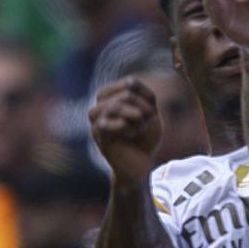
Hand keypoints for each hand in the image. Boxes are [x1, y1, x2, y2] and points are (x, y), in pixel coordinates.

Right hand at [87, 72, 163, 189]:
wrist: (141, 164)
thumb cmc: (145, 138)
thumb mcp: (151, 114)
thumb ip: (145, 96)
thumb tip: (131, 83)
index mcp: (112, 98)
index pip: (130, 83)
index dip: (146, 96)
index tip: (152, 111)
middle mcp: (101, 106)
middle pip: (124, 95)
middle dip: (143, 109)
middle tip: (145, 123)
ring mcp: (96, 121)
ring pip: (114, 106)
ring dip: (134, 117)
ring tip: (139, 129)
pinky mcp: (98, 137)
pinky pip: (106, 124)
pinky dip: (124, 127)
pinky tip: (131, 134)